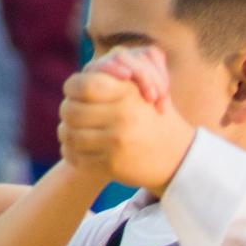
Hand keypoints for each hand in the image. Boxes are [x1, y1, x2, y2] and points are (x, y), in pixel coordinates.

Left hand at [60, 47, 195, 196]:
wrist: (178, 158)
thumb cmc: (154, 119)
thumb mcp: (142, 91)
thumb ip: (112, 80)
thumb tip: (75, 83)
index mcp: (128, 94)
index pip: (82, 85)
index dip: (73, 89)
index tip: (75, 94)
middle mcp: (123, 117)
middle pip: (70, 110)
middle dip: (67, 112)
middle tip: (71, 115)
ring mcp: (117, 142)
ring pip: (70, 134)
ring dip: (66, 133)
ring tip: (72, 132)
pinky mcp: (112, 164)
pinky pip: (77, 156)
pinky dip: (73, 153)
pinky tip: (78, 150)